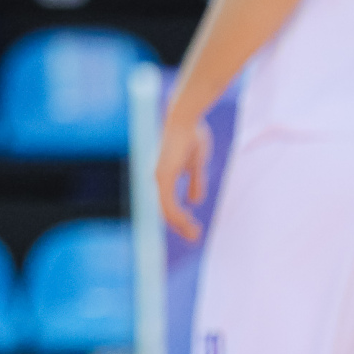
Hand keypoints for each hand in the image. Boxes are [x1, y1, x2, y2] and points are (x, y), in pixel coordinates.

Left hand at [155, 113, 213, 241]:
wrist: (186, 117)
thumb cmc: (191, 134)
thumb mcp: (196, 164)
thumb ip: (194, 182)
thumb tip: (194, 201)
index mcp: (163, 175)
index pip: (166, 203)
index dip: (179, 217)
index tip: (192, 228)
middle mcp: (157, 178)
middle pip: (164, 210)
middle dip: (179, 226)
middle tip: (194, 236)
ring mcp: (158, 178)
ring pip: (165, 211)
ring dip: (180, 225)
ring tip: (194, 234)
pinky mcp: (163, 176)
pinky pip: (168, 204)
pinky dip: (178, 217)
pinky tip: (188, 224)